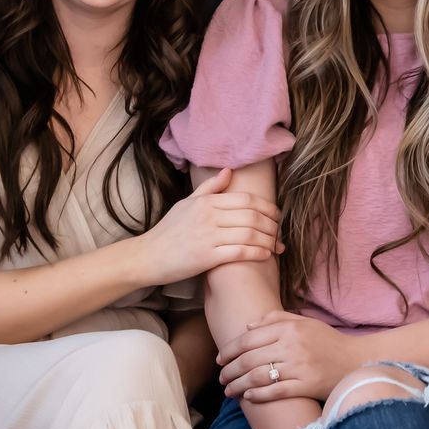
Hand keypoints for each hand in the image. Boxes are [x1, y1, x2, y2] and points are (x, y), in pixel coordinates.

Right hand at [134, 170, 281, 284]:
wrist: (147, 256)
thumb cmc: (168, 231)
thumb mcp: (187, 203)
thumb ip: (209, 188)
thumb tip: (229, 171)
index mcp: (206, 201)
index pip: (246, 199)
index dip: (266, 207)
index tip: (277, 215)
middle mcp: (208, 216)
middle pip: (251, 216)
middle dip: (272, 225)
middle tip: (280, 232)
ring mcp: (207, 236)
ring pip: (249, 234)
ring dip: (268, 240)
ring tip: (276, 246)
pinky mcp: (206, 257)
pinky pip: (239, 252)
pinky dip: (256, 253)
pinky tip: (265, 255)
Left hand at [218, 310, 360, 402]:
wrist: (356, 360)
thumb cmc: (327, 341)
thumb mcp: (304, 322)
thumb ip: (276, 319)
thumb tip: (248, 326)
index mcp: (289, 328)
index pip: (248, 339)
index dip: (229, 350)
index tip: (220, 359)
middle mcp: (292, 346)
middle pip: (249, 359)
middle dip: (229, 371)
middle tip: (221, 378)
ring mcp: (299, 367)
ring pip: (258, 377)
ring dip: (238, 385)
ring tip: (229, 391)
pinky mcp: (307, 385)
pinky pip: (276, 391)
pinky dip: (258, 395)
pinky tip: (248, 397)